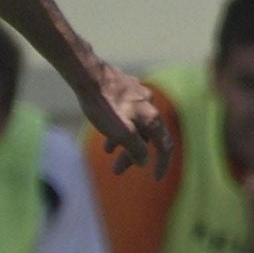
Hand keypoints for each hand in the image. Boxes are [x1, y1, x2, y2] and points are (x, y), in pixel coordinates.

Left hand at [83, 61, 173, 177]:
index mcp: (152, 118)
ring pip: (135, 123)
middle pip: (147, 137)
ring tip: (108, 151)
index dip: (163, 164)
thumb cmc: (104, 106)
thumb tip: (144, 161)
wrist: (88, 75)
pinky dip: (118, 124)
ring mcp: (138, 94)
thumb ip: (136, 149)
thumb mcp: (122, 133)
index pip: (165, 146)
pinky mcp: (125, 86)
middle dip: (132, 155)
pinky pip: (126, 111)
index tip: (156, 178)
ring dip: (123, 140)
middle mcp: (150, 105)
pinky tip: (105, 128)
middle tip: (117, 171)